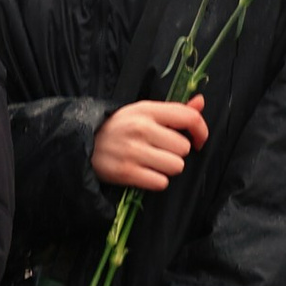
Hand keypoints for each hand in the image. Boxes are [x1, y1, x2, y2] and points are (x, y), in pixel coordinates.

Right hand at [92, 98, 206, 193]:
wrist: (84, 143)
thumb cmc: (119, 127)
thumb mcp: (143, 112)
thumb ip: (174, 109)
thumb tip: (201, 102)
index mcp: (148, 110)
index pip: (189, 118)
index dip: (201, 131)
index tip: (198, 141)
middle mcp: (142, 129)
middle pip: (184, 148)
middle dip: (176, 152)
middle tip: (160, 150)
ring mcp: (134, 151)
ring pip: (175, 167)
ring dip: (167, 168)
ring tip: (152, 162)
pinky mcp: (127, 172)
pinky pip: (161, 183)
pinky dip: (156, 181)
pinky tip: (145, 173)